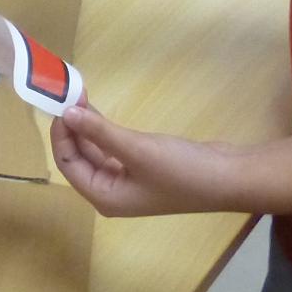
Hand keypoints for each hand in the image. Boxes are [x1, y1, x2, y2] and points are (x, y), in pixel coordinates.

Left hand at [51, 103, 248, 217]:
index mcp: (104, 197)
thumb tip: (67, 113)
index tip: (60, 104)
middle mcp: (111, 192)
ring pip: (95, 151)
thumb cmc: (182, 171)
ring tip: (79, 96)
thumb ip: (100, 132)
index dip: (61, 134)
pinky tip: (97, 111)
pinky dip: (104, 130)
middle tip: (68, 95)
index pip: (68, 164)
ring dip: (87, 127)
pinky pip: (112, 148)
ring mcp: (127, 180)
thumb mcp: (137, 149)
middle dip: (72, 128)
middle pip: (79, 158)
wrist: (231, 177)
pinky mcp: (142, 167)